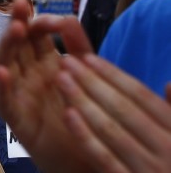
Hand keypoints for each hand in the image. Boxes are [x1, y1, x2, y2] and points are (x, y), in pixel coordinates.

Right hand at [0, 0, 92, 171]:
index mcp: (45, 65)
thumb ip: (78, 48)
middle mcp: (29, 77)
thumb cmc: (81, 119)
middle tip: (21, 6)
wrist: (82, 160)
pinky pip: (4, 102)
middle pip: (17, 45)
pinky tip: (3, 73)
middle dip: (18, 23)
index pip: (35, 35)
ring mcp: (20, 96)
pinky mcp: (17, 119)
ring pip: (5, 66)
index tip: (48, 14)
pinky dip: (1, 88)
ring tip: (16, 30)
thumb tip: (68, 17)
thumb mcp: (85, 77)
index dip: (38, 20)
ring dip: (7, 47)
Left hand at [55, 54, 170, 172]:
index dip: (114, 75)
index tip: (88, 57)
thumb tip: (169, 82)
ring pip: (111, 130)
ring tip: (60, 79)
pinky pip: (104, 158)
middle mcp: (166, 151)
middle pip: (123, 109)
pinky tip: (67, 114)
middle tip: (66, 61)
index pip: (142, 98)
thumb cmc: (170, 163)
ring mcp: (148, 170)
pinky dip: (85, 135)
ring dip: (83, 101)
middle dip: (92, 82)